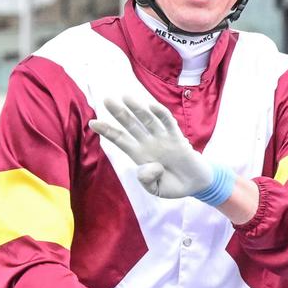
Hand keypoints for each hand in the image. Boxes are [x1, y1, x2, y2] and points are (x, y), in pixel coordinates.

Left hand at [88, 96, 212, 198]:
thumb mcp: (156, 190)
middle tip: (107, 99)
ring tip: (126, 97)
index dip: (108, 131)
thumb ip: (147, 181)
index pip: (120, 139)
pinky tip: (152, 106)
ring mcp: (162, 138)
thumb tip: (150, 167)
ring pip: (147, 120)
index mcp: (139, 154)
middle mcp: (148, 143)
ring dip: (137, 109)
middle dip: (119, 113)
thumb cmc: (172, 184)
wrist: (195, 183)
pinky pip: (168, 123)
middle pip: (131, 125)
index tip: (92, 122)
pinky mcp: (176, 138)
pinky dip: (161, 114)